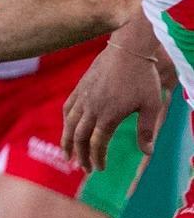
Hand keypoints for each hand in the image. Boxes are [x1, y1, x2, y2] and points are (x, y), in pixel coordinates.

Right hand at [64, 42, 166, 171]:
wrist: (128, 49)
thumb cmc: (143, 77)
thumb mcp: (152, 104)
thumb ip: (148, 130)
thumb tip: (148, 153)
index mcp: (108, 115)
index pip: (97, 143)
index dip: (97, 158)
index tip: (99, 169)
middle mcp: (91, 109)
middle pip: (79, 138)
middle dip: (80, 155)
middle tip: (84, 168)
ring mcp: (82, 97)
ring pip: (69, 125)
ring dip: (67, 142)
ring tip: (68, 155)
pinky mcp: (79, 88)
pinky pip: (67, 109)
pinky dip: (66, 122)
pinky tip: (67, 128)